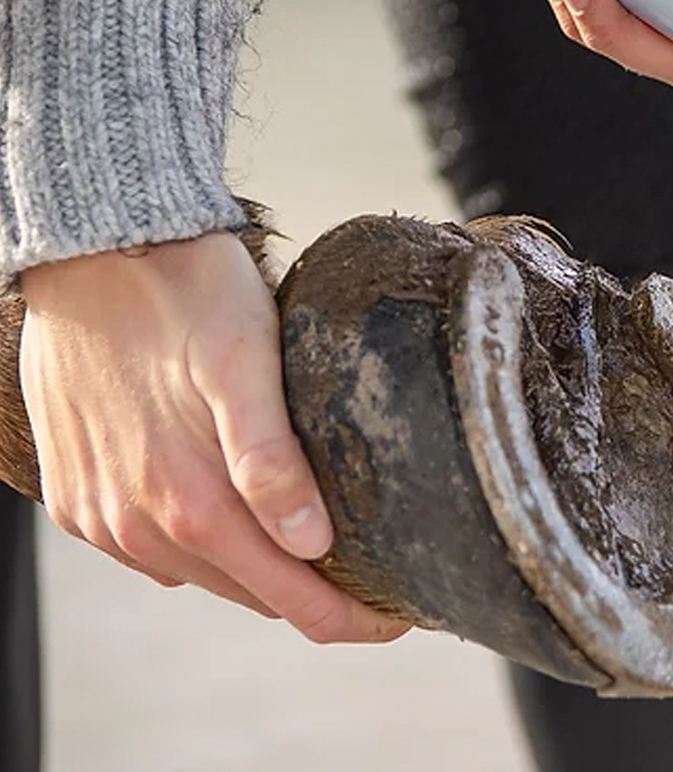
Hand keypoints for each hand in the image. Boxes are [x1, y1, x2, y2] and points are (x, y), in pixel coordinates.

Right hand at [20, 233, 407, 643]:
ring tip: (307, 540)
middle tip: (369, 573)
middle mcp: (138, 525)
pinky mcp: (77, 496)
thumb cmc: (184, 294)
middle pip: (249, 592)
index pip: (291, 599)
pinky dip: (197, 542)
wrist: (92, 252)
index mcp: (190, 502)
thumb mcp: (245, 361)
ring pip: (201, 573)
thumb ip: (272, 458)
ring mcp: (101, 516)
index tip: (399, 613)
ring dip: (255, 566)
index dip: (352, 616)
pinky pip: (149, 547)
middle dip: (312, 593)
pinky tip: (228, 510)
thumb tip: (313, 544)